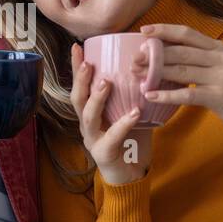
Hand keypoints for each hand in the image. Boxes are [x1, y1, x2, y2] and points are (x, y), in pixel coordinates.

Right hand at [70, 42, 153, 184]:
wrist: (128, 175)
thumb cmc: (128, 141)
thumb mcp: (127, 112)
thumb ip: (130, 94)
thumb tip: (147, 66)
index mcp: (89, 113)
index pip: (79, 86)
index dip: (75, 67)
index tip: (77, 46)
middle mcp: (86, 125)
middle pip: (77, 99)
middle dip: (81, 80)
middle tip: (87, 63)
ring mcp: (92, 140)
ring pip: (89, 116)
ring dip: (97, 98)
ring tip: (107, 83)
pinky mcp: (103, 154)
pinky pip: (112, 137)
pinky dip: (124, 124)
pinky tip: (135, 113)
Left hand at [138, 23, 222, 128]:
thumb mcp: (222, 65)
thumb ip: (200, 57)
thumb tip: (165, 53)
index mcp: (217, 47)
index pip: (186, 33)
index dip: (164, 30)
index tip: (143, 31)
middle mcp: (219, 58)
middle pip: (180, 51)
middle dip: (154, 54)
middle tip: (134, 59)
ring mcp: (219, 77)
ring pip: (181, 71)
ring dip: (155, 73)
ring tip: (136, 75)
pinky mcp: (218, 97)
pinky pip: (187, 94)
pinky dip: (166, 95)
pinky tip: (150, 95)